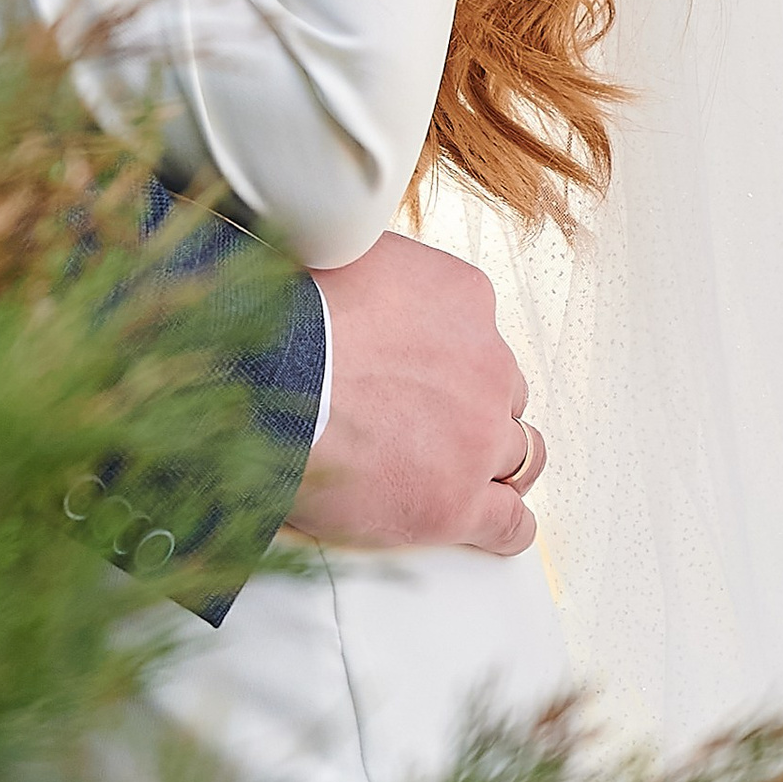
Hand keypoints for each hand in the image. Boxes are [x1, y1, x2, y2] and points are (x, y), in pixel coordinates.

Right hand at [293, 229, 545, 557]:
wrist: (263, 378)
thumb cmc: (284, 319)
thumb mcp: (347, 256)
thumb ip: (384, 276)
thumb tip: (366, 276)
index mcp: (464, 299)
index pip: (482, 334)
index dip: (452, 361)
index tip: (426, 373)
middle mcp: (485, 365)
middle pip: (503, 395)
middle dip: (475, 409)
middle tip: (435, 422)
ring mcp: (477, 436)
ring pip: (519, 454)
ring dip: (494, 463)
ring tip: (465, 472)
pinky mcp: (457, 501)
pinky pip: (510, 522)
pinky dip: (506, 525)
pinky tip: (494, 524)